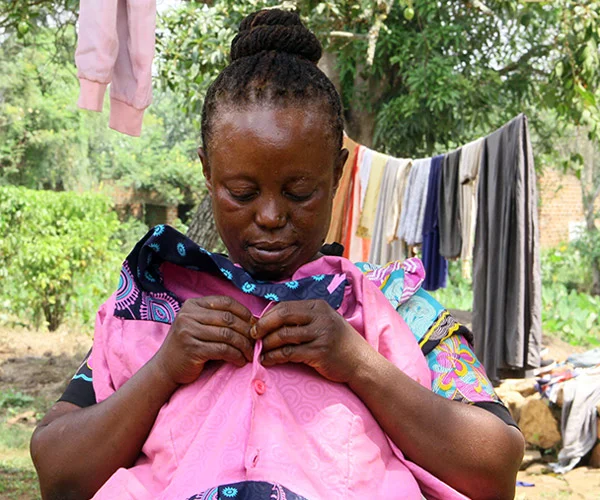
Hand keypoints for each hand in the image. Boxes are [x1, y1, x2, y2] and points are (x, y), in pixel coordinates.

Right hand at [152, 296, 254, 385]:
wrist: (165, 368)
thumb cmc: (188, 346)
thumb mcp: (199, 325)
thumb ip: (218, 318)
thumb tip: (252, 320)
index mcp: (192, 305)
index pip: (225, 302)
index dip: (244, 312)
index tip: (254, 324)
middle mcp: (188, 315)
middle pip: (228, 318)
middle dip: (246, 330)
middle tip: (256, 341)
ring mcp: (188, 332)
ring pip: (227, 335)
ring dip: (244, 345)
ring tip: (250, 353)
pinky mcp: (192, 349)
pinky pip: (222, 350)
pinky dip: (236, 356)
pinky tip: (241, 361)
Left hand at [252, 299, 371, 382]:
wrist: (361, 362)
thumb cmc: (338, 342)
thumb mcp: (324, 322)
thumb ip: (303, 319)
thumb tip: (270, 320)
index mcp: (318, 306)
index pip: (284, 306)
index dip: (267, 316)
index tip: (256, 326)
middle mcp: (320, 317)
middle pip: (282, 316)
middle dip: (263, 326)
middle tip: (253, 336)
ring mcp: (320, 334)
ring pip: (283, 336)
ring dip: (267, 344)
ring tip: (259, 351)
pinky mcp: (319, 352)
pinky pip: (289, 353)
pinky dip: (274, 357)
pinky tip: (267, 361)